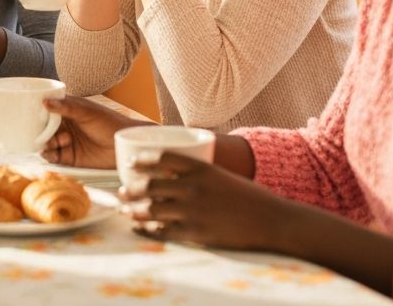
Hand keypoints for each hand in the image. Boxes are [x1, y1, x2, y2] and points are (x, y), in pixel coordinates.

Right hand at [41, 95, 147, 168]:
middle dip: (38, 130)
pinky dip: (49, 155)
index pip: (48, 109)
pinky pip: (55, 157)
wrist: (126, 144)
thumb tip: (45, 101)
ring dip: (44, 143)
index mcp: (68, 110)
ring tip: (45, 143)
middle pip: (45, 128)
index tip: (26, 111)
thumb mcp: (87, 112)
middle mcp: (66, 126)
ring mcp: (68, 142)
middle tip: (32, 131)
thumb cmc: (110, 122)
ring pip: (48, 143)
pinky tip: (47, 153)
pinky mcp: (72, 158)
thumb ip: (66, 107)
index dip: (38, 111)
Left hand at [122, 152, 295, 249]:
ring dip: (134, 210)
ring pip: (152, 209)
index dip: (142, 160)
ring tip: (124, 210)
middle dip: (130, 189)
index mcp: (200, 167)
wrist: (272, 221)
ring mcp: (193, 211)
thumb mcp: (219, 175)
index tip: (130, 163)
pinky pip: (163, 231)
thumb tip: (170, 171)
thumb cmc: (247, 196)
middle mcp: (192, 186)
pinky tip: (139, 229)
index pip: (161, 158)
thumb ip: (196, 172)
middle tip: (120, 192)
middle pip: (150, 185)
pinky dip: (147, 230)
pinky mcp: (196, 233)